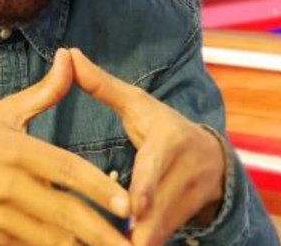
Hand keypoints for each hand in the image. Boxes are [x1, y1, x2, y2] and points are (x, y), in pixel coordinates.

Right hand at [0, 49, 131, 245]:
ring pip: (55, 240)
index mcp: (15, 151)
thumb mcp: (4, 113)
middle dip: (103, 232)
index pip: (65, 170)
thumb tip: (70, 57)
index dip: (98, 187)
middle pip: (66, 214)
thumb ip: (44, 92)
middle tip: (135, 241)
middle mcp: (10, 186)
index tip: (127, 203)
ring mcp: (4, 218)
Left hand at [70, 49, 225, 245]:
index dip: (147, 186)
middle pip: (160, 202)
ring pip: (164, 225)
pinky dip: (146, 242)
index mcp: (170, 138)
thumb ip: (100, 84)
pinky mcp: (191, 218)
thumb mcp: (135, 103)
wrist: (212, 156)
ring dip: (142, 238)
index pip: (157, 164)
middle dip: (141, 225)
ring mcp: (194, 197)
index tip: (134, 206)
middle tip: (119, 241)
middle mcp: (188, 169)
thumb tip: (67, 54)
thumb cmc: (161, 126)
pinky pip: (166, 236)